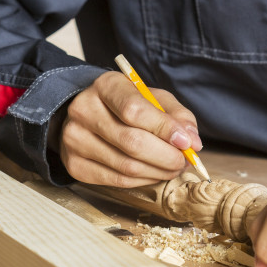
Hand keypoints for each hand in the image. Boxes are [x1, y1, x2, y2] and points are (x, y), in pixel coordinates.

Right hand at [59, 71, 202, 187]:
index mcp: (105, 86)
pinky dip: (143, 180)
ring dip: (158, 172)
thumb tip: (192, 142)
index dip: (165, 129)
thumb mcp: (152, 98)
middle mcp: (84, 110)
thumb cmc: (126, 105)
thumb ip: (176, 115)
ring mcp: (75, 139)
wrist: (89, 115)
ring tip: (173, 167)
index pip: (134, 110)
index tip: (188, 143)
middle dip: (167, 156)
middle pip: (132, 142)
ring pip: (126, 166)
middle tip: (184, 161)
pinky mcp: (75, 165)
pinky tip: (154, 173)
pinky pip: (117, 180)